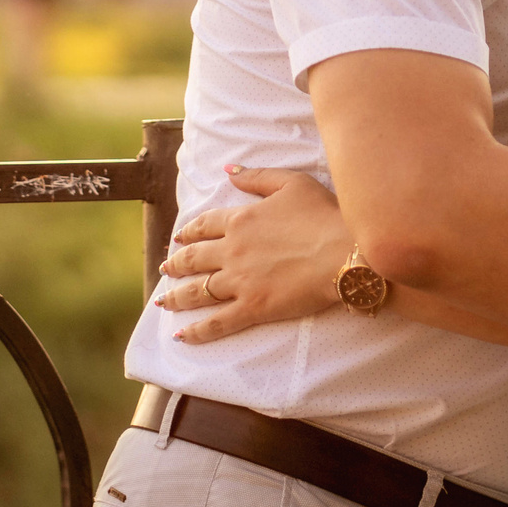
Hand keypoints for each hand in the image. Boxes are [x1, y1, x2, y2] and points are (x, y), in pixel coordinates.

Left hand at [157, 167, 350, 343]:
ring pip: (198, 291)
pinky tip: (182, 335)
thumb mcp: (292, 183)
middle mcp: (233, 250)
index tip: (178, 238)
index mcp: (240, 219)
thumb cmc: (324, 214)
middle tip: (165, 269)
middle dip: (176, 264)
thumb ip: (258, 177)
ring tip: (164, 301)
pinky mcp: (252, 307)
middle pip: (194, 259)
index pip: (204, 226)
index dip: (188, 232)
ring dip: (177, 297)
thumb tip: (229, 171)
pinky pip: (217, 322)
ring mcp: (240, 281)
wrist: (343, 251)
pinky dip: (197, 330)